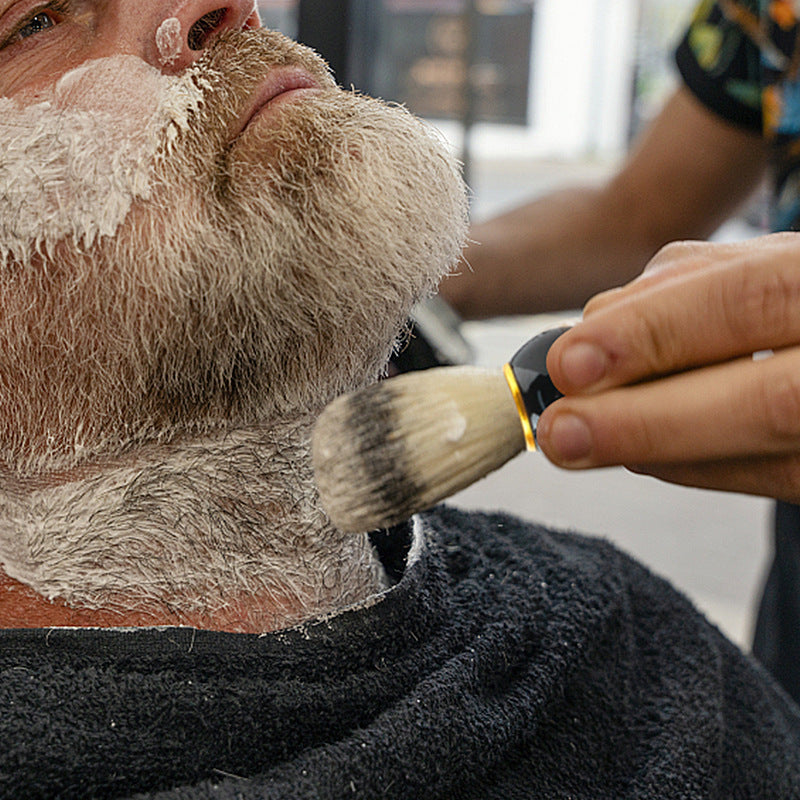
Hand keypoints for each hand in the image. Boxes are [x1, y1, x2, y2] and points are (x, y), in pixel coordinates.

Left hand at [536, 232, 799, 502]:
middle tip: (561, 432)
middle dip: (646, 420)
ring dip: (656, 450)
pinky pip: (773, 480)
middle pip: (772, 402)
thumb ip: (680, 288)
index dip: (652, 333)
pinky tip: (643, 452)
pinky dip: (692, 466)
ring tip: (583, 439)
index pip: (749, 299)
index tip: (568, 364)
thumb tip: (590, 330)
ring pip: (771, 458)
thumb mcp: (757, 263)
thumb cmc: (797, 300)